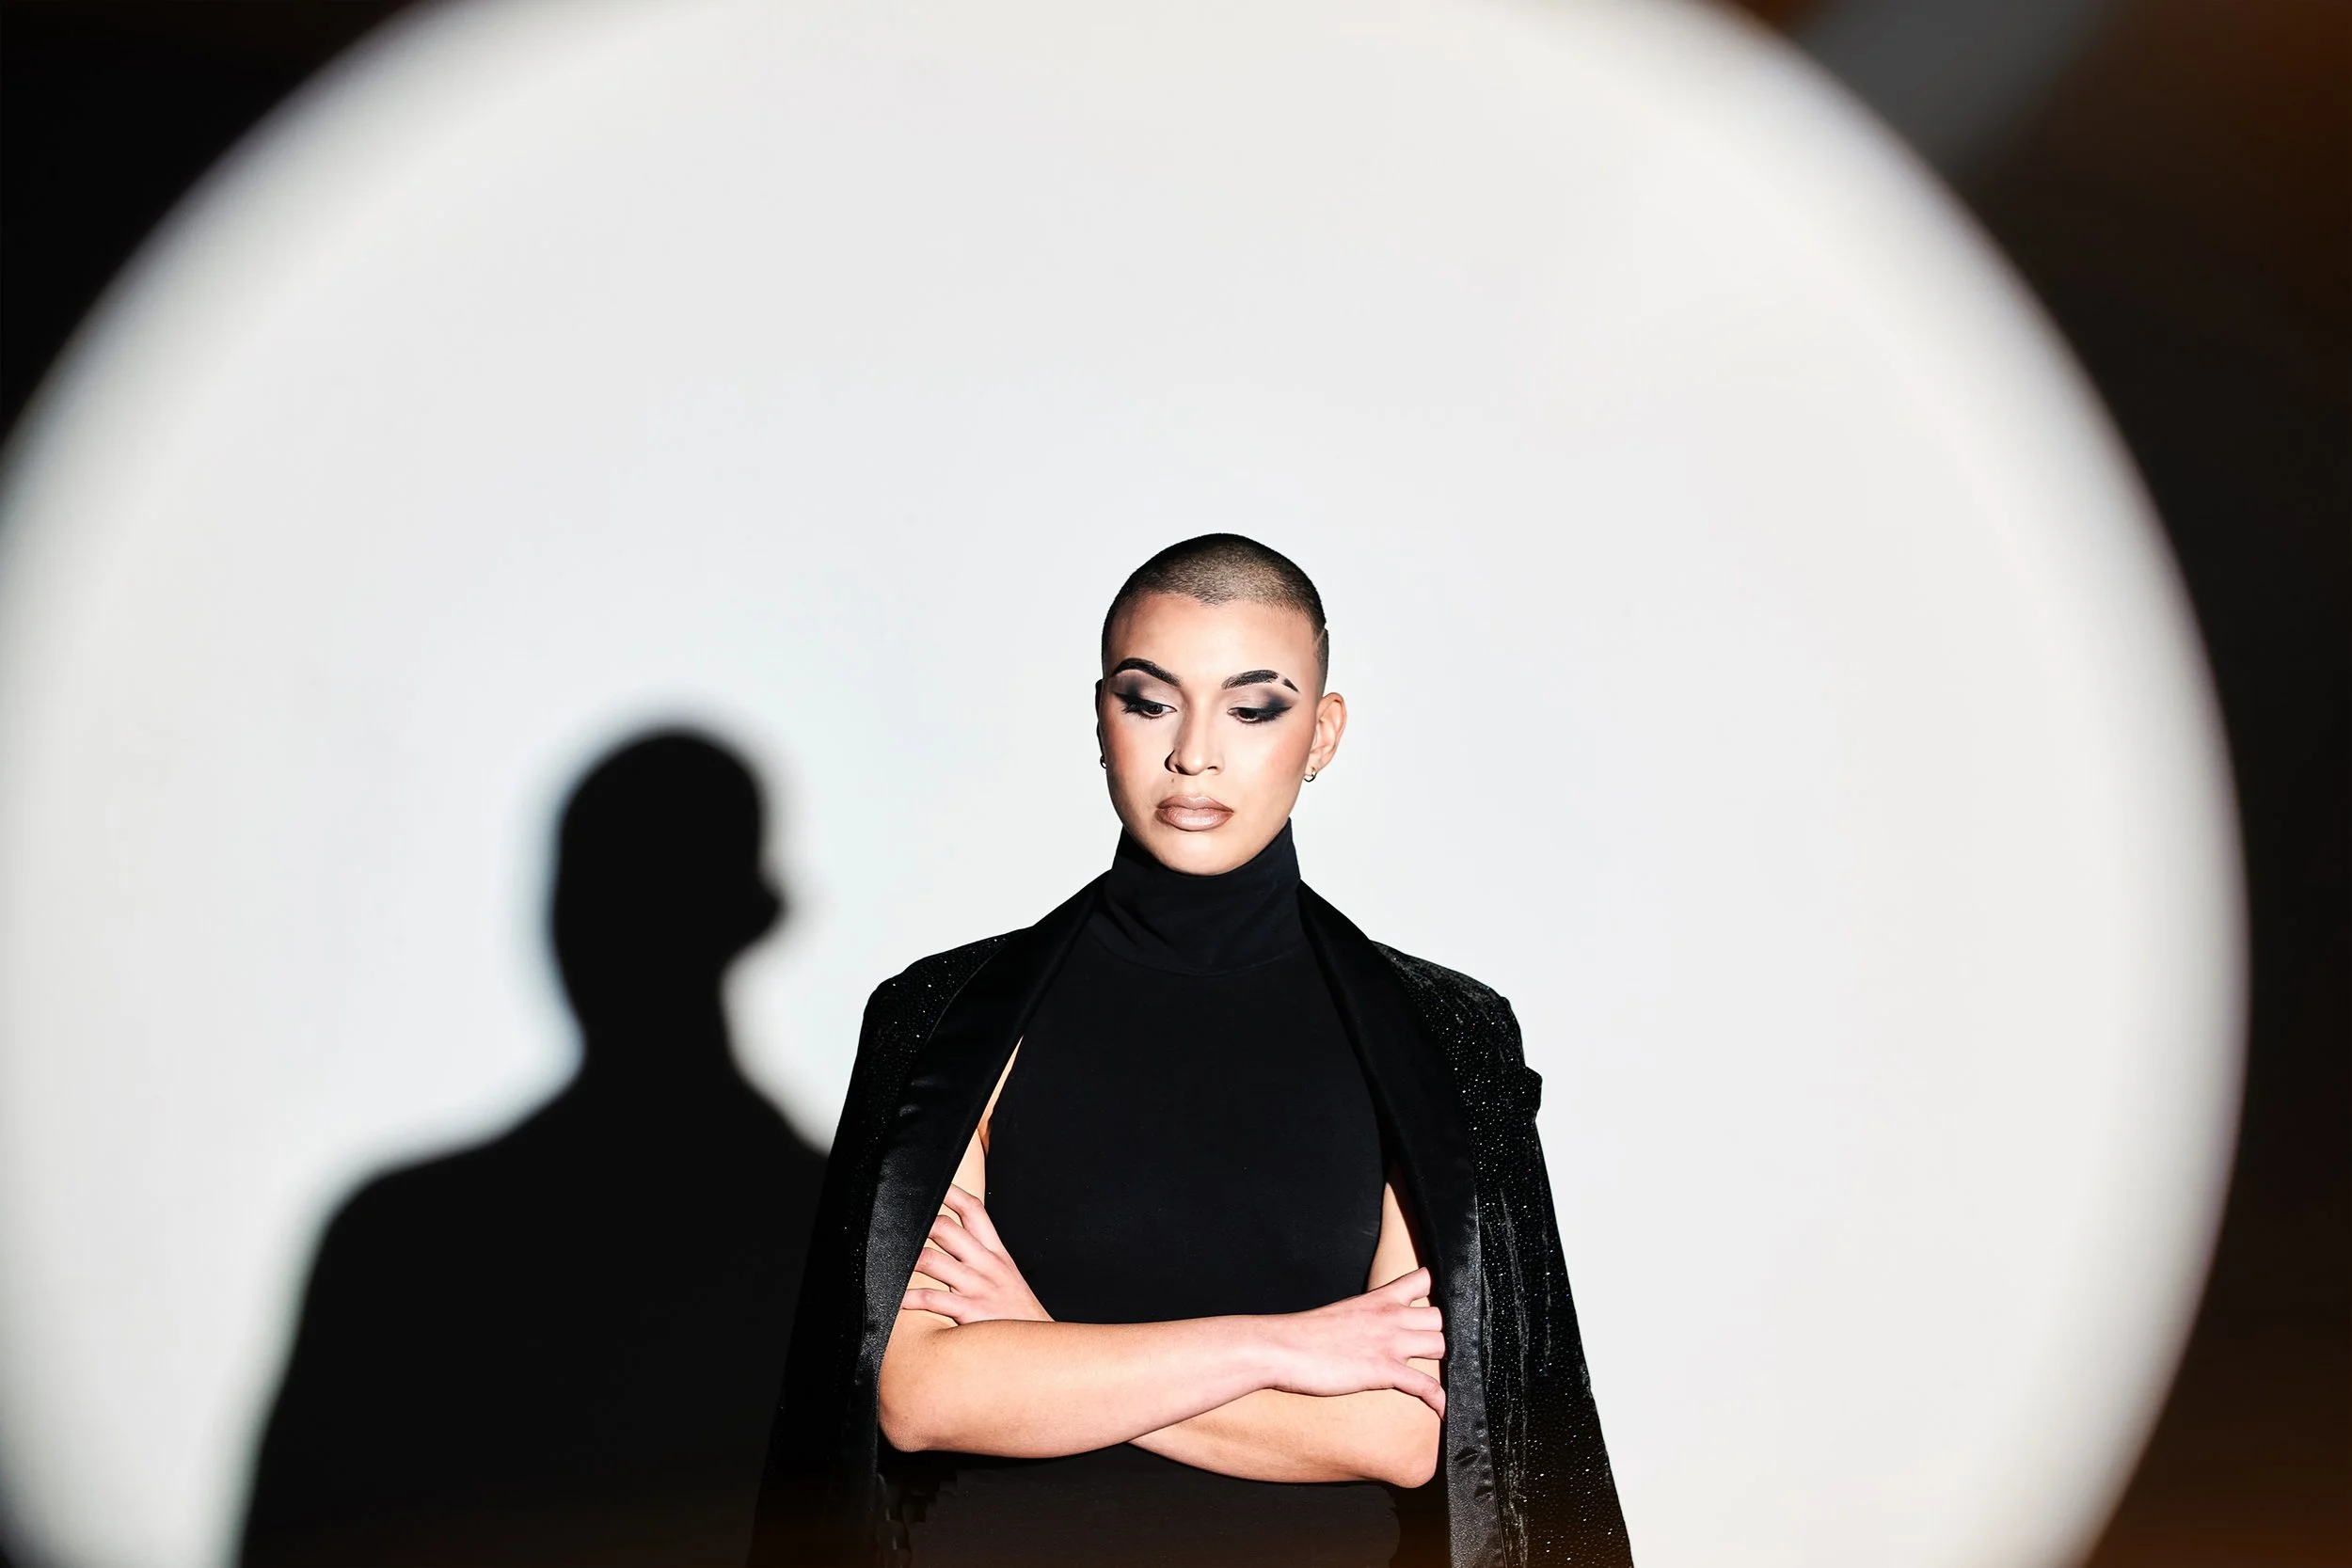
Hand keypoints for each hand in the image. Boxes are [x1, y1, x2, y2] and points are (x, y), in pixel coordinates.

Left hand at [901, 1185, 1053, 1324]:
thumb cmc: (1017, 1312)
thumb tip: (954, 1244)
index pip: (973, 1212)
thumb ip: (983, 1258)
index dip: (951, 1194)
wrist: (1040, 1346)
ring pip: (933, 1260)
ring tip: (890, 1258)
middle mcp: (985, 1265)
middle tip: (899, 1225)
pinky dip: (910, 1298)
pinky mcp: (970, 1311)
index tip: (931, 1185)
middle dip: (921, 1224)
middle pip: (947, 1230)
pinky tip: (898, 1299)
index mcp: (995, 1252)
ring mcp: (977, 1287)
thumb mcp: (1007, 1276)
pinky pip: (933, 1299)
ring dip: (909, 1259)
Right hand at [1256, 1268, 1446, 1417]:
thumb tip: (1373, 1332)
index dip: (1438, 1294)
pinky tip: (1443, 1412)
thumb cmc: (1305, 1334)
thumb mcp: (1344, 1313)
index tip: (1442, 1308)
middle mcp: (1390, 1316)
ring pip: (1441, 1346)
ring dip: (1446, 1364)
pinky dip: (1439, 1400)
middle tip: (1439, 1354)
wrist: (1281, 1347)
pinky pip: (1426, 1386)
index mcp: (1379, 1298)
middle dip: (1444, 1334)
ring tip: (1445, 1379)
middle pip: (1441, 1318)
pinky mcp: (1383, 1371)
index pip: (1423, 1279)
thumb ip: (1367, 1317)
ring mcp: (1389, 1343)